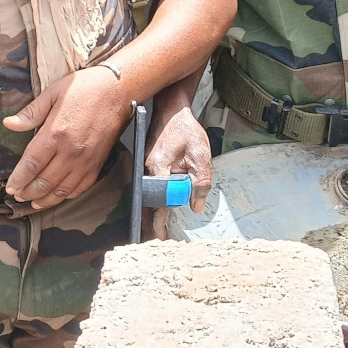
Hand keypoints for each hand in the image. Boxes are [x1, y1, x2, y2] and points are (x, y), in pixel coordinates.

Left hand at [3, 67, 132, 209]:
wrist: (119, 91)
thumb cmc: (85, 89)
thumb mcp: (54, 93)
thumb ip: (31, 112)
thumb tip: (9, 124)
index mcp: (56, 134)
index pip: (32, 165)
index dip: (19, 179)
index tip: (10, 187)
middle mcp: (71, 152)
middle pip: (44, 182)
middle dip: (28, 192)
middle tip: (18, 195)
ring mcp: (86, 160)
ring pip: (62, 189)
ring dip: (46, 199)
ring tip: (34, 202)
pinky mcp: (98, 163)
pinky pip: (81, 187)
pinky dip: (67, 195)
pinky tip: (58, 196)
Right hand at [144, 104, 212, 239]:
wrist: (172, 112)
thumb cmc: (186, 130)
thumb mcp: (201, 155)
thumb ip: (201, 182)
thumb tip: (195, 206)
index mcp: (159, 169)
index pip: (159, 202)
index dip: (160, 221)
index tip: (161, 235)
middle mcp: (147, 170)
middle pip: (150, 201)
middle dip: (155, 218)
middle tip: (160, 235)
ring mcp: (146, 167)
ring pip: (151, 193)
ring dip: (157, 206)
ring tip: (160, 223)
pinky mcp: (148, 165)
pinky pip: (152, 185)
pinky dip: (157, 195)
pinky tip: (164, 199)